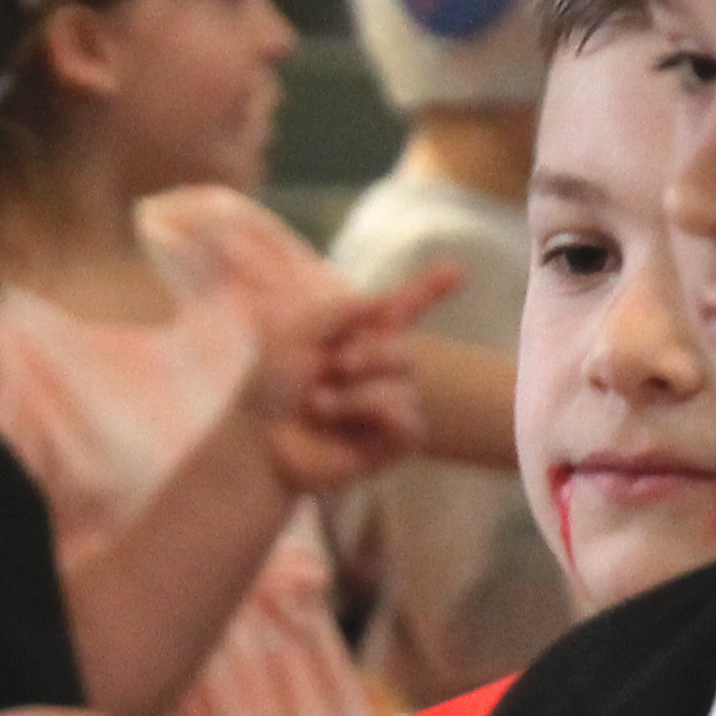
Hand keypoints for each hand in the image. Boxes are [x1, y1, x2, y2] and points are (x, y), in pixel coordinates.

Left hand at [239, 268, 454, 494]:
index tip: (458, 271)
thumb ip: (341, 311)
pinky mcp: (391, 444)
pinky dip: (379, 414)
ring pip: (404, 389)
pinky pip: (409, 422)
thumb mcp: (296, 336)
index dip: (431, 289)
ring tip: (319, 405)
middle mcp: (380, 371)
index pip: (405, 309)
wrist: (258, 438)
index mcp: (361, 337)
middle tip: (334, 367)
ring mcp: (389, 407)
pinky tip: (346, 423)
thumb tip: (387, 301)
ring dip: (356, 394)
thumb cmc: (272, 388)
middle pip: (406, 352)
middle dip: (371, 354)